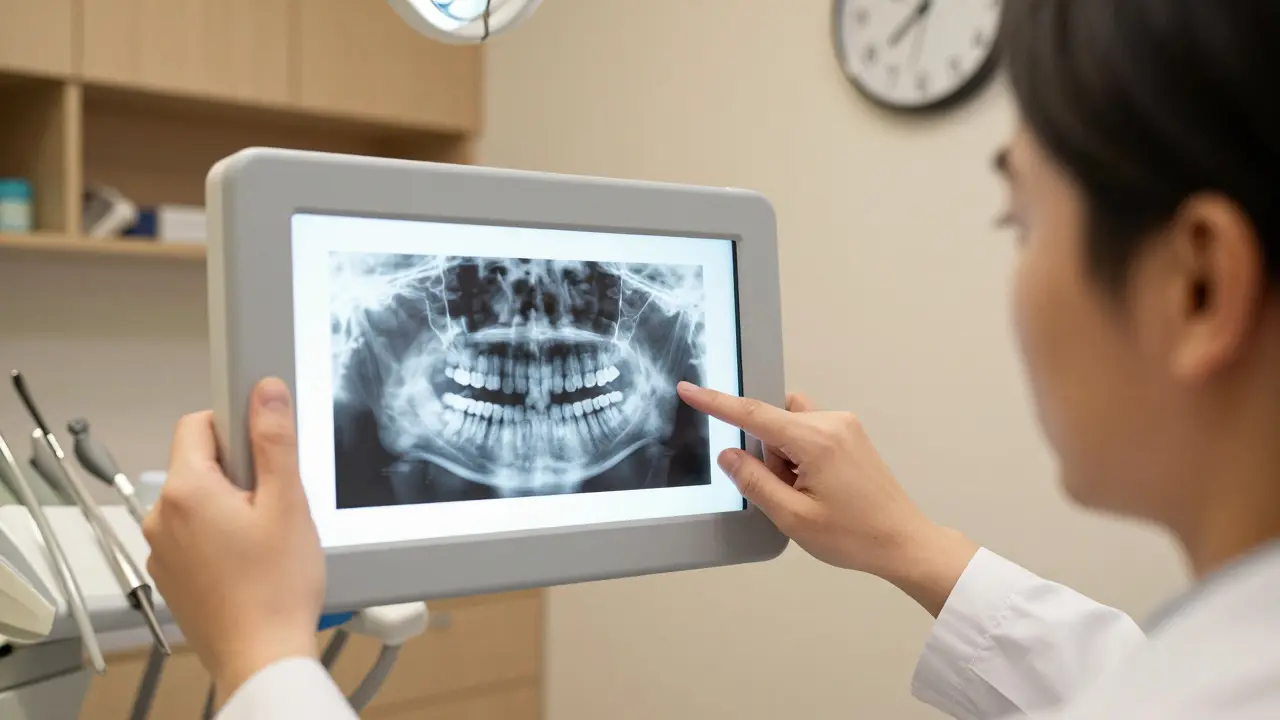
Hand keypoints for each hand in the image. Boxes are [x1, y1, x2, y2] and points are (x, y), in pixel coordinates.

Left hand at [143, 379, 324, 699]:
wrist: (261, 656)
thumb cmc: (276, 588)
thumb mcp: (287, 502)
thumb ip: (274, 440)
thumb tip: (265, 391)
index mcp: (186, 490)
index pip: (198, 422)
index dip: (235, 426)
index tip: (263, 449)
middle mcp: (161, 516)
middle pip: (199, 463)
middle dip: (238, 472)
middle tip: (274, 503)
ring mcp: (161, 549)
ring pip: (197, 501)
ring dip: (229, 506)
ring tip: (265, 539)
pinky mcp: (169, 575)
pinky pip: (193, 535)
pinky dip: (219, 537)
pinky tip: (250, 562)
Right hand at [677, 382, 976, 615]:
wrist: (903, 542)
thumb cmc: (853, 536)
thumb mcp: (792, 517)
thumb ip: (754, 481)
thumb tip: (728, 454)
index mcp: (815, 440)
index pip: (752, 414)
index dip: (716, 403)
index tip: (688, 389)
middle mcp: (832, 422)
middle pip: (772, 422)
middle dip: (767, 455)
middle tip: (789, 494)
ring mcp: (844, 425)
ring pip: (789, 426)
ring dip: (783, 455)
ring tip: (805, 493)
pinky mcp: (850, 434)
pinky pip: (807, 431)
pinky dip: (799, 454)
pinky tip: (817, 487)